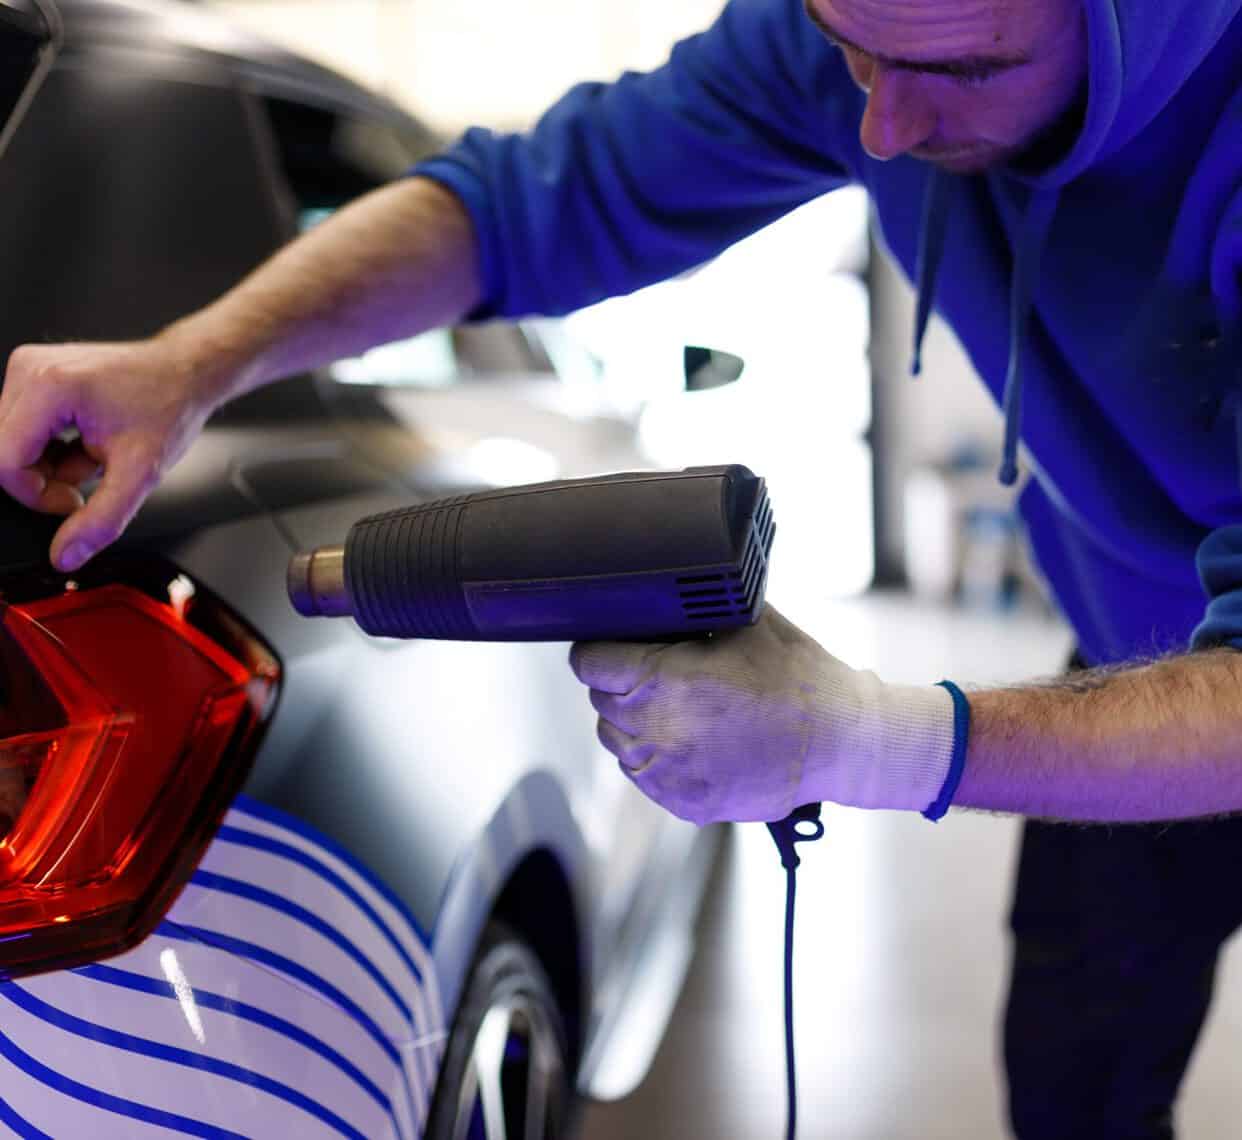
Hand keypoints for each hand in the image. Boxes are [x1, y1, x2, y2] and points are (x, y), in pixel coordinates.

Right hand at [0, 338, 220, 570]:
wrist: (186, 372)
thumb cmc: (170, 406)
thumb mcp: (141, 473)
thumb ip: (102, 521)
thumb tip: (66, 554)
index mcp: (50, 387)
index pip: (4, 463)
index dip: (36, 496)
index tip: (75, 500)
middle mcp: (30, 370)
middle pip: (4, 453)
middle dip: (44, 481)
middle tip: (90, 478)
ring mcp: (29, 369)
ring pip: (11, 444)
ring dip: (49, 465)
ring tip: (93, 455)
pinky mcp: (33, 374)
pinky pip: (21, 428)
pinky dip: (51, 447)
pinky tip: (85, 443)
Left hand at [570, 605, 956, 824]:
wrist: (841, 740)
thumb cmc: (797, 676)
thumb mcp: (744, 621)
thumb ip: (692, 608)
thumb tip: (657, 590)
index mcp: (662, 680)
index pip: (589, 662)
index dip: (599, 649)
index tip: (611, 646)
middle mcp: (656, 730)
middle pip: (601, 701)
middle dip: (620, 684)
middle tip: (655, 673)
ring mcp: (668, 772)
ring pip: (617, 741)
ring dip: (634, 723)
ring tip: (676, 707)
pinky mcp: (683, 802)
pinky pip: (644, 775)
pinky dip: (657, 757)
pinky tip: (690, 739)